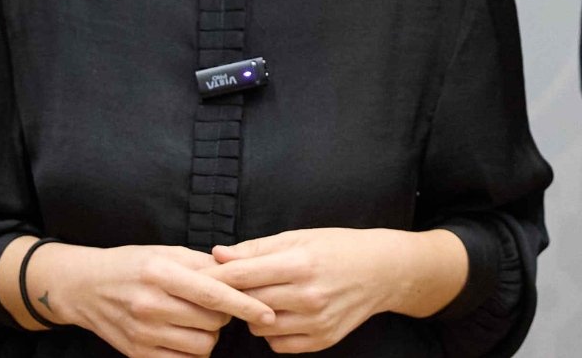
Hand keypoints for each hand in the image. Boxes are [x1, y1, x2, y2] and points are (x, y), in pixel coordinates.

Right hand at [39, 243, 275, 357]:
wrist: (84, 287)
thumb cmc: (132, 265)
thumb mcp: (165, 253)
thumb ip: (203, 264)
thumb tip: (241, 273)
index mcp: (160, 273)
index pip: (213, 293)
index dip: (245, 305)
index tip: (269, 314)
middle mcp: (150, 304)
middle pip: (212, 321)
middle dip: (225, 314)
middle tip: (216, 304)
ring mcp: (142, 332)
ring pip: (202, 345)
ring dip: (210, 334)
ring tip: (198, 318)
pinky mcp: (137, 353)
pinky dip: (193, 350)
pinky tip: (185, 333)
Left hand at [210, 228, 464, 352]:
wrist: (384, 271)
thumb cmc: (339, 248)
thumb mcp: (301, 237)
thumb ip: (257, 248)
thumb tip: (217, 255)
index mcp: (302, 263)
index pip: (242, 275)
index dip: (215, 277)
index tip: (197, 277)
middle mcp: (309, 295)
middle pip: (248, 301)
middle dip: (233, 295)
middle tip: (229, 287)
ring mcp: (316, 321)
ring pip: (260, 327)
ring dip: (255, 314)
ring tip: (266, 297)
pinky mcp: (322, 340)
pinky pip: (278, 344)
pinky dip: (273, 332)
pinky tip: (283, 314)